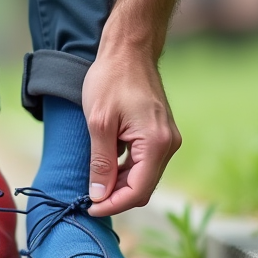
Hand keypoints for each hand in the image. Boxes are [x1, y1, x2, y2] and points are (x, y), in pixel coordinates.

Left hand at [81, 44, 181, 216]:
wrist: (129, 50)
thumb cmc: (111, 80)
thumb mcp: (98, 123)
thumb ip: (101, 162)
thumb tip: (99, 195)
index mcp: (156, 144)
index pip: (137, 191)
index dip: (113, 205)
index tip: (89, 207)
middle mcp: (169, 145)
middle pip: (143, 188)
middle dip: (116, 197)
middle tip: (88, 197)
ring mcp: (167, 139)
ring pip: (144, 177)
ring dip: (120, 184)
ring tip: (94, 181)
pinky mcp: (161, 134)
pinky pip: (145, 163)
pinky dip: (126, 170)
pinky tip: (107, 164)